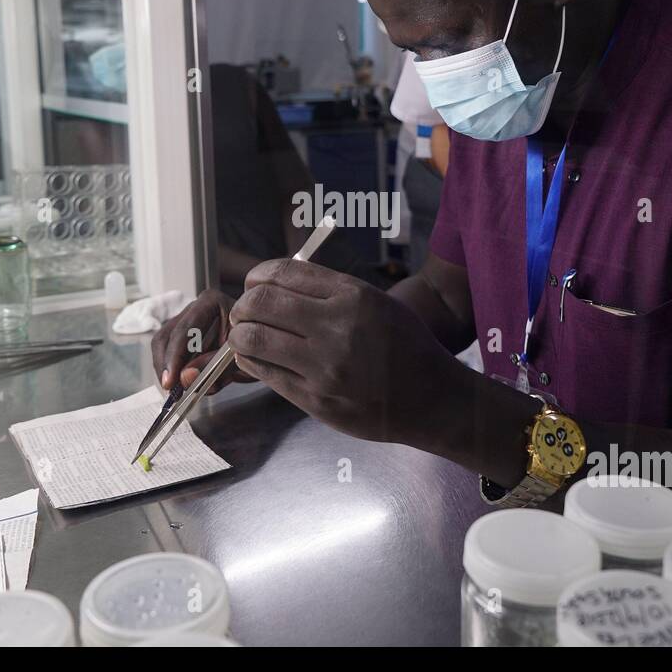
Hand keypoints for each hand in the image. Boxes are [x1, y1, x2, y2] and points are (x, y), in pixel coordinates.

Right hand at [150, 288, 254, 391]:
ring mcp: (186, 322)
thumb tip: (185, 376)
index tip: (171, 381)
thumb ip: (216, 366)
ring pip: (163, 347)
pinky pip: (169, 355)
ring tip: (182, 391)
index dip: (174, 357)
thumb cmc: (257, 347)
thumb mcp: (243, 358)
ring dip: (169, 371)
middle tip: (172, 391)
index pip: (185, 330)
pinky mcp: (183, 338)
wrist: (264, 348)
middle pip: (166, 337)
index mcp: (212, 302)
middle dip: (167, 366)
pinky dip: (175, 373)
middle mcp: (195, 308)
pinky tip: (188, 385)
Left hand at [227, 258, 464, 446]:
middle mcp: (337, 327)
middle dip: (243, 305)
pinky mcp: (316, 398)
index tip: (253, 283)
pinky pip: (264, 372)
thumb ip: (329, 291)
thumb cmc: (404, 346)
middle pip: (260, 303)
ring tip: (245, 335)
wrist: (432, 398)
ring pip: (253, 339)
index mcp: (352, 295)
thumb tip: (275, 283)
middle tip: (244, 312)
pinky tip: (256, 357)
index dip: (257, 276)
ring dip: (240, 334)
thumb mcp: (376, 302)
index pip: (282, 273)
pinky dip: (250, 360)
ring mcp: (324, 366)